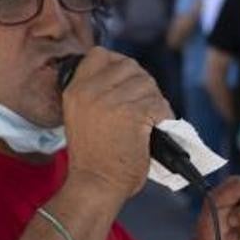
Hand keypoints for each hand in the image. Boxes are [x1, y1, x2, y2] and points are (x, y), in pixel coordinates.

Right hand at [62, 47, 172, 201]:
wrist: (95, 185)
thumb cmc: (93, 157)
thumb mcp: (80, 116)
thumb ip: (95, 93)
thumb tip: (125, 78)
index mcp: (75, 89)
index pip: (100, 54)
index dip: (118, 64)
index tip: (126, 81)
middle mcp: (90, 90)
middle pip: (129, 66)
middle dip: (141, 83)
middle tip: (144, 104)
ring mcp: (111, 100)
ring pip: (147, 84)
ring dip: (154, 100)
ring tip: (151, 119)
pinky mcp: (133, 113)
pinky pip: (158, 103)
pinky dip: (164, 115)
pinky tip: (157, 128)